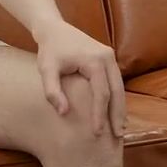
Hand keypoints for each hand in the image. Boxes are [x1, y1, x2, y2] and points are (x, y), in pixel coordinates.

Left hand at [33, 21, 125, 137]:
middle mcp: (108, 57)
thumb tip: (64, 112)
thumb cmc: (49, 50)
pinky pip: (116, 83)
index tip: (97, 133)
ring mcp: (110, 57)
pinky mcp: (108, 60)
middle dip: (117, 115)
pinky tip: (115, 114)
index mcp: (94, 60)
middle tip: (117, 137)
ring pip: (120, 88)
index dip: (100, 114)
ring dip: (120, 109)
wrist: (55, 29)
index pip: (101, 93)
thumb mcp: (46, 69)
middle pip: (117, 91)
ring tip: (119, 130)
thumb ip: (52, 91)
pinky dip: (117, 99)